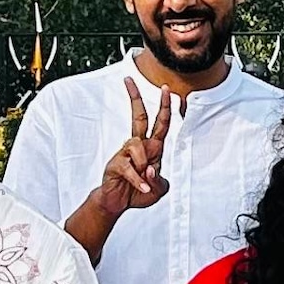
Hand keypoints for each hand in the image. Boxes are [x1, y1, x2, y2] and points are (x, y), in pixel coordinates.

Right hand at [98, 79, 175, 218]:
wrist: (118, 203)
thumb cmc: (139, 193)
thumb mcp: (159, 189)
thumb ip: (159, 180)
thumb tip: (150, 169)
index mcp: (152, 148)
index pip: (161, 123)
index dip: (165, 107)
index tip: (167, 90)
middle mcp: (139, 147)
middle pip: (138, 117)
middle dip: (135, 98)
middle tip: (130, 80)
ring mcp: (125, 154)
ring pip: (136, 145)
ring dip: (143, 164)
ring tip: (144, 180)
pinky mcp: (116, 164)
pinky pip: (130, 168)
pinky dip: (138, 181)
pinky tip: (142, 187)